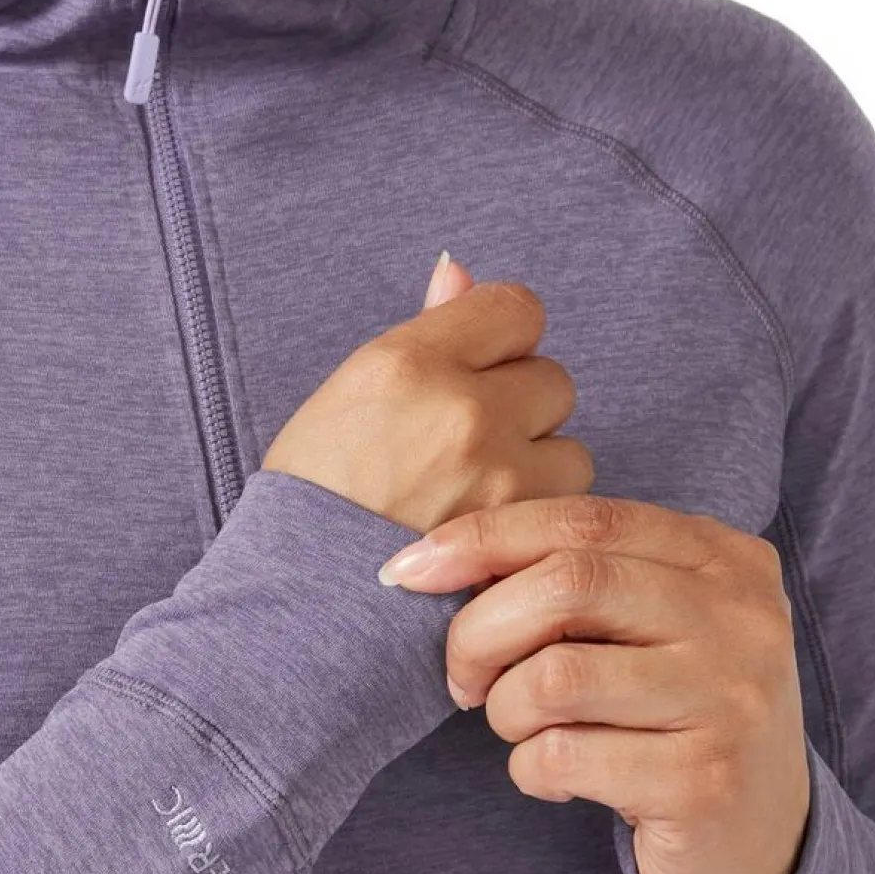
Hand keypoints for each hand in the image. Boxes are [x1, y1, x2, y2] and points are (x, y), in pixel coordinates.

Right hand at [261, 257, 593, 533]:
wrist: (303, 602)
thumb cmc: (314, 503)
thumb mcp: (349, 397)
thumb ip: (423, 334)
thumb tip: (459, 270)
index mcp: (407, 362)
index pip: (518, 310)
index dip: (507, 343)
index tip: (484, 374)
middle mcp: (460, 409)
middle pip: (553, 380)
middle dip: (523, 411)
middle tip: (471, 452)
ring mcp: (496, 477)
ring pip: (572, 452)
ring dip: (540, 472)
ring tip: (482, 501)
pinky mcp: (516, 537)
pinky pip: (562, 512)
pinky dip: (537, 523)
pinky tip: (492, 536)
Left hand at [377, 494, 811, 873]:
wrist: (761, 837)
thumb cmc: (672, 716)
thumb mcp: (650, 627)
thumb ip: (580, 581)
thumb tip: (443, 562)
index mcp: (722, 558)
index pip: (582, 520)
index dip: (481, 537)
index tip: (408, 571)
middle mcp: (740, 618)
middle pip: (567, 583)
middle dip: (479, 632)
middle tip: (461, 679)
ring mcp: (729, 699)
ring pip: (555, 677)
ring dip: (504, 710)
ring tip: (521, 731)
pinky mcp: (704, 780)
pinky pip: (564, 756)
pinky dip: (531, 769)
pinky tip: (557, 778)